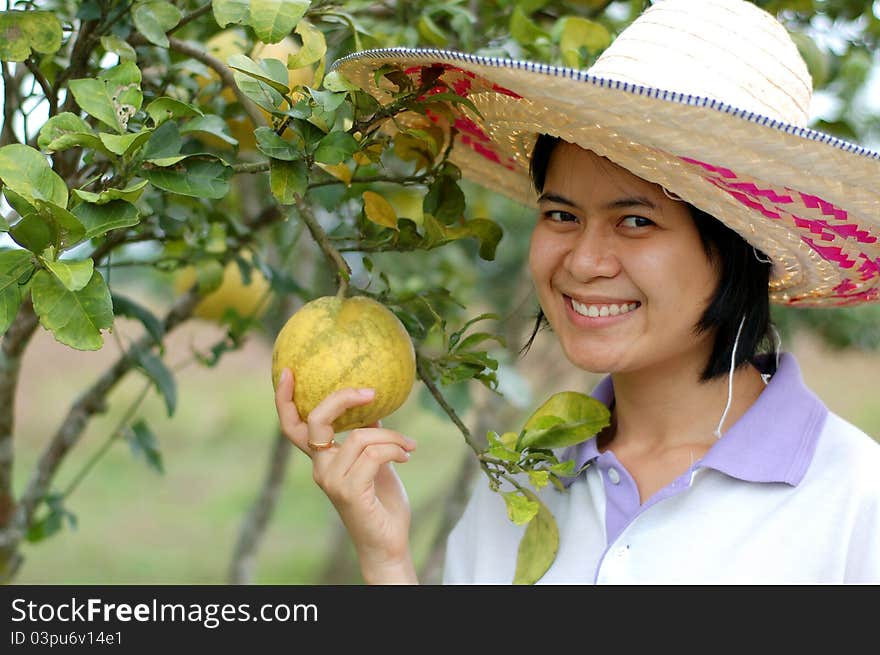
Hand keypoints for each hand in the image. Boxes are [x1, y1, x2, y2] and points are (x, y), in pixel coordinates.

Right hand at [274, 367, 417, 582]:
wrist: (388, 541)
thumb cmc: (381, 501)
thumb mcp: (373, 459)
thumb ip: (367, 433)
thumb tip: (373, 403)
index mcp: (322, 459)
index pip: (293, 426)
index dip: (285, 399)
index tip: (288, 371)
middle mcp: (320, 468)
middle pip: (317, 420)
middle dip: (342, 399)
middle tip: (370, 392)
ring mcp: (332, 481)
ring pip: (359, 436)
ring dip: (391, 436)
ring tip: (409, 444)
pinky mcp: (350, 492)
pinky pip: (374, 454)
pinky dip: (395, 449)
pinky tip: (407, 456)